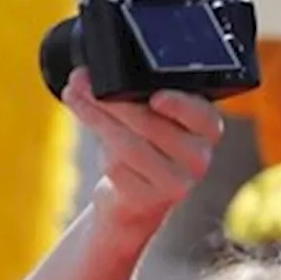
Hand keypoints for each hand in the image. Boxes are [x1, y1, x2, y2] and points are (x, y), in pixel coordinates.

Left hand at [63, 68, 221, 248]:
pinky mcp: (149, 200)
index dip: (180, 104)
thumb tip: (82, 76)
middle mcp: (198, 156)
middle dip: (111, 101)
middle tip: (82, 84)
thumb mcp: (141, 122)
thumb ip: (126, 97)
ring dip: (97, 119)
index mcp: (205, 129)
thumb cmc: (138, 152)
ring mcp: (176, 182)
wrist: (131, 203)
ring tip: (75, 99)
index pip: (202, 115)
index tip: (155, 97)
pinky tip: (93, 143)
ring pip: (130, 146)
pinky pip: (118, 170)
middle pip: (151, 124)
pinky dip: (100, 153)